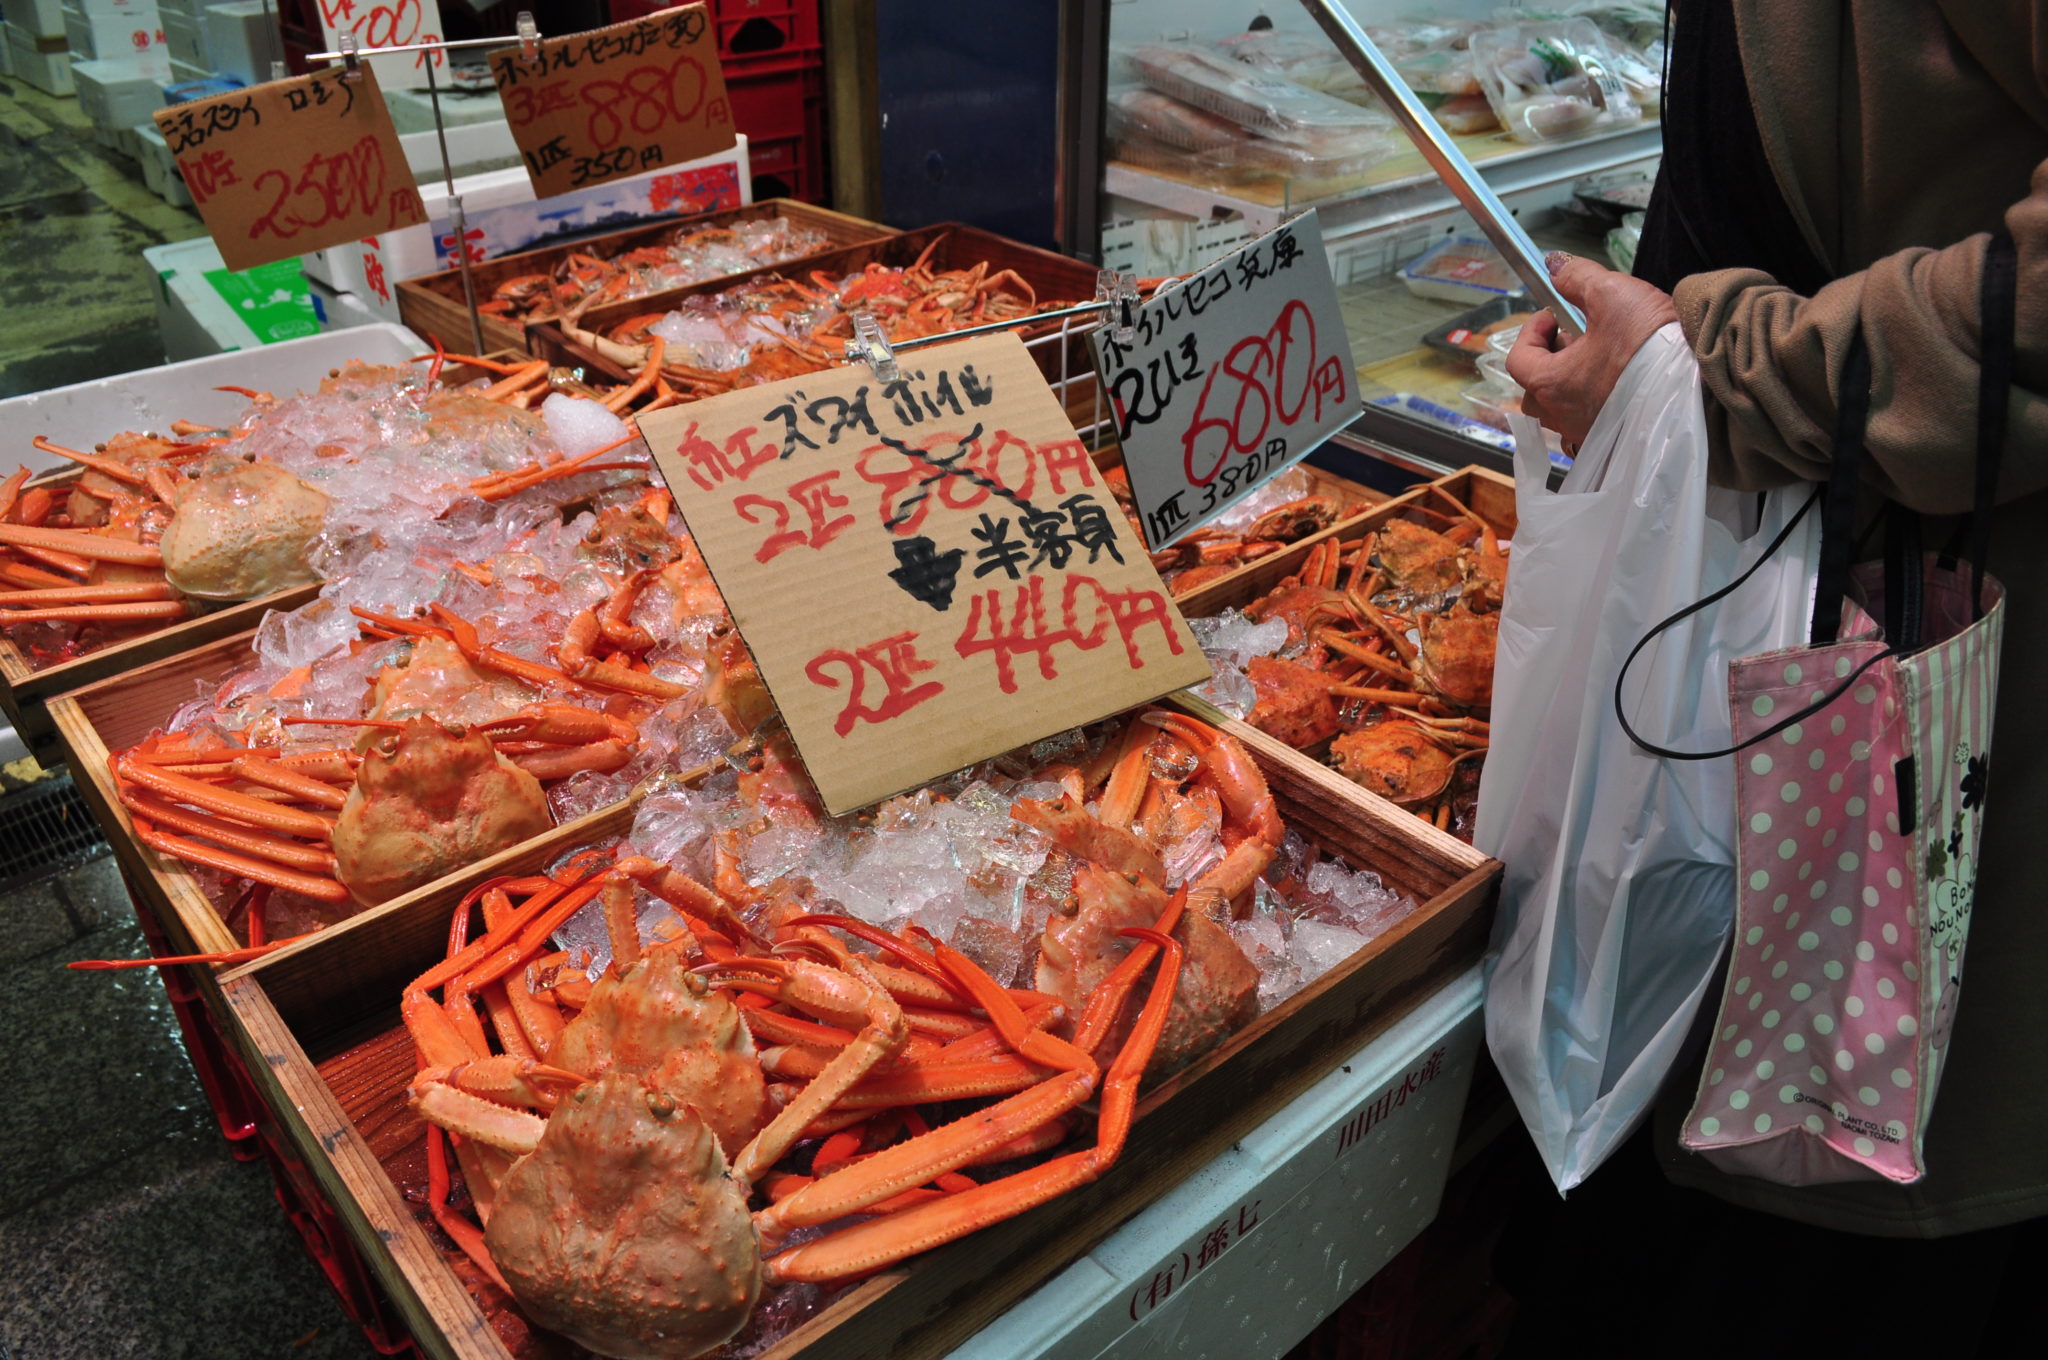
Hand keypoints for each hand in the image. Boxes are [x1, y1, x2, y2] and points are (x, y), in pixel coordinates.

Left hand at [1505, 253, 1676, 445]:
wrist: (1701, 384)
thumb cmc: (1647, 343)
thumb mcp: (1611, 294)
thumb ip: (1578, 278)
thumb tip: (1555, 265)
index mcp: (1551, 384)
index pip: (1519, 358)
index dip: (1531, 330)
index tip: (1553, 314)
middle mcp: (1562, 416)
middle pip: (1536, 388)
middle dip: (1549, 359)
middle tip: (1574, 337)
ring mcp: (1587, 433)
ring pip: (1562, 408)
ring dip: (1571, 381)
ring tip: (1599, 356)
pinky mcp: (1614, 441)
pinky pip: (1589, 422)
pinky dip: (1593, 401)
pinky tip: (1617, 382)